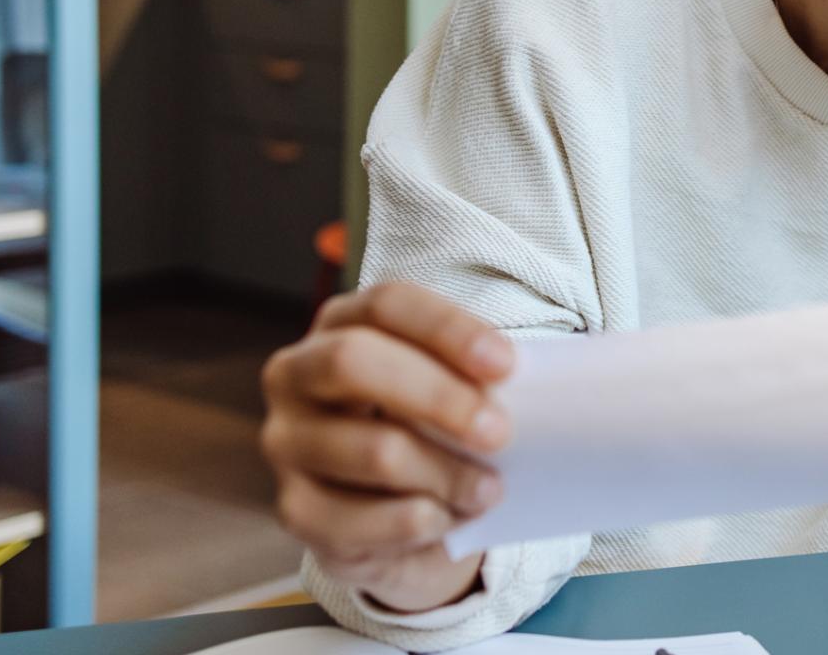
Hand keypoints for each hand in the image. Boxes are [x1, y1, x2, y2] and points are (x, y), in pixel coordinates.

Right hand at [260, 283, 515, 612]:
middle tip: (500, 433)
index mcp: (342, 324)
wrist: (398, 510)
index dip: (448, 330)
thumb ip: (481, 377)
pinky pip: (359, 519)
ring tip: (489, 488)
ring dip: (446, 474)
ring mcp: (287, 442)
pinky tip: (446, 519)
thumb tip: (539, 384)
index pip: (388, 305)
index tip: (507, 365)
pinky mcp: (294, 508)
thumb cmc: (436, 428)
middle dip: (439, 396)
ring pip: (372, 449)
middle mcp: (296, 374)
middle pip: (355, 362)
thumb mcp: (456, 388)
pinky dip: (418, 522)